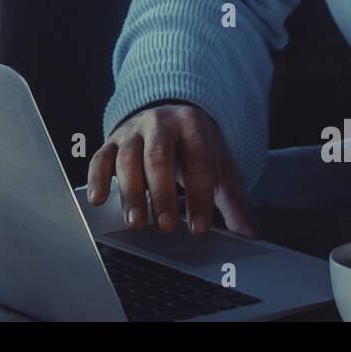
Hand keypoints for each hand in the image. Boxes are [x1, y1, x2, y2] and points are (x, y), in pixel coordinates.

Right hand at [86, 103, 260, 237]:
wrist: (169, 116)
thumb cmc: (195, 148)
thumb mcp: (219, 167)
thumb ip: (234, 201)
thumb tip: (253, 235)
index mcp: (193, 125)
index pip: (198, 161)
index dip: (199, 195)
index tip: (199, 228)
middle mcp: (160, 122)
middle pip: (159, 157)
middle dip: (163, 194)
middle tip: (166, 227)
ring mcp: (133, 131)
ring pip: (128, 159)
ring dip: (131, 193)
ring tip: (137, 223)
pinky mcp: (112, 141)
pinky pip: (101, 158)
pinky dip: (97, 179)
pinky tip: (98, 201)